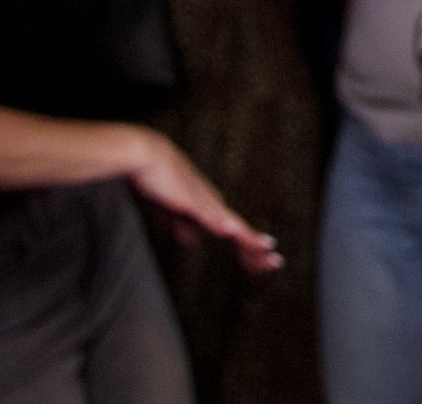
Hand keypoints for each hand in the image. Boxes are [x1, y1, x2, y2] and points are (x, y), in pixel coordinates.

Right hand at [120, 126, 282, 273]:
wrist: (145, 157)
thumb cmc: (159, 182)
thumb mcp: (173, 211)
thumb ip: (183, 226)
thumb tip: (192, 242)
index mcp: (210, 209)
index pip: (235, 234)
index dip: (248, 249)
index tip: (261, 265)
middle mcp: (213, 205)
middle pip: (240, 232)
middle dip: (257, 250)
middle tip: (276, 264)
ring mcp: (205, 201)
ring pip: (232, 224)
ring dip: (249, 239)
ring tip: (267, 250)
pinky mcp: (191, 199)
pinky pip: (208, 213)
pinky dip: (221, 222)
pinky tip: (231, 231)